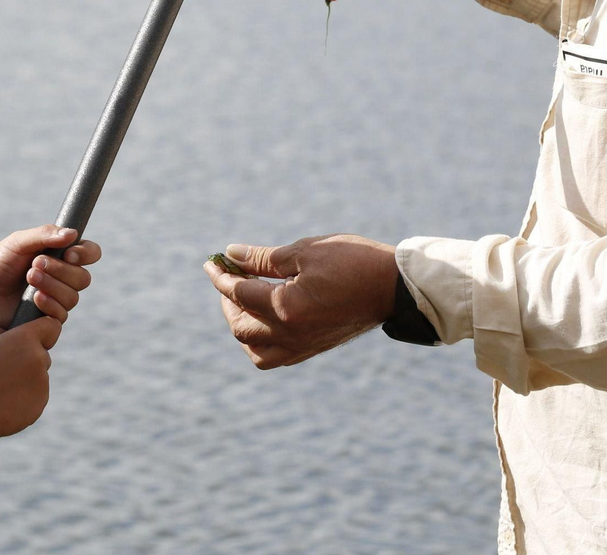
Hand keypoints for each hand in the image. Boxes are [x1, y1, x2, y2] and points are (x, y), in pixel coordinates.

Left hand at [0, 225, 100, 329]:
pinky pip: (62, 314)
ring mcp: (57, 299)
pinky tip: (34, 299)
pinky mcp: (48, 318)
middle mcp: (64, 277)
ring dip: (52, 285)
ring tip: (29, 278)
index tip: (69, 254)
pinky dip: (50, 304)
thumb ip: (45, 234)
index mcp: (62, 255)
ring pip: (73, 297)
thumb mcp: (19, 242)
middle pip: (83, 277)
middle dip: (60, 270)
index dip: (86, 254)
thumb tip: (72, 234)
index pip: (90, 253)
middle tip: (34, 264)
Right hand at [0, 318, 60, 439]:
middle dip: (28, 358)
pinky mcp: (41, 401)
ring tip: (0, 387)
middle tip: (4, 368)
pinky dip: (25, 396)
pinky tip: (5, 400)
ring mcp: (43, 381)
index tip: (32, 338)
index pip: (51, 326)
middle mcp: (39, 357)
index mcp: (26, 338)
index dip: (42, 331)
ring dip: (26, 378)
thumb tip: (6, 333)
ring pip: (39, 375)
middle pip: (42, 353)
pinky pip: (37, 394)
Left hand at [204, 235, 397, 368]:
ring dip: (242, 326)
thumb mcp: (305, 251)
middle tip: (228, 276)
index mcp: (286, 308)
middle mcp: (291, 334)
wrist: (394, 286)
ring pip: (255, 349)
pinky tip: (264, 318)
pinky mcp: (313, 348)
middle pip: (241, 326)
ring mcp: (303, 346)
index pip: (239, 294)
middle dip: (227, 300)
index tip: (212, 261)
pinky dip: (260, 341)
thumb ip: (263, 258)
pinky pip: (275, 356)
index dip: (221, 276)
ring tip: (243, 300)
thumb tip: (232, 255)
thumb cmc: (353, 261)